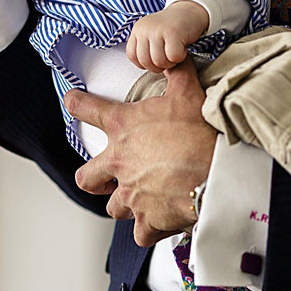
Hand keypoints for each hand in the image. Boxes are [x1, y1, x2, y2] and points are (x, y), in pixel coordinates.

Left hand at [65, 59, 215, 245]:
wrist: (218, 173)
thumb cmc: (200, 132)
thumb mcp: (188, 93)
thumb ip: (177, 73)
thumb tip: (175, 56)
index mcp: (123, 128)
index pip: (86, 109)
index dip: (77, 103)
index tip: (73, 101)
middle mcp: (119, 163)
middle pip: (86, 177)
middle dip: (93, 178)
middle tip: (105, 177)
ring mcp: (131, 195)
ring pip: (113, 207)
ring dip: (125, 204)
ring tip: (141, 200)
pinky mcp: (147, 220)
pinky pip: (140, 234)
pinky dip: (149, 230)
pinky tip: (161, 223)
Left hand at [127, 0, 209, 71]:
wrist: (189, 11)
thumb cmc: (171, 28)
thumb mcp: (152, 34)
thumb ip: (144, 47)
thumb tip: (143, 66)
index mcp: (137, 30)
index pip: (132, 55)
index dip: (144, 63)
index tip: (155, 59)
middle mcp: (145, 29)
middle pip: (145, 61)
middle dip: (159, 66)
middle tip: (168, 57)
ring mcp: (158, 30)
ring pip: (159, 61)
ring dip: (170, 63)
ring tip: (175, 52)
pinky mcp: (173, 33)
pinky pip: (173, 57)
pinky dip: (180, 57)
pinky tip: (182, 48)